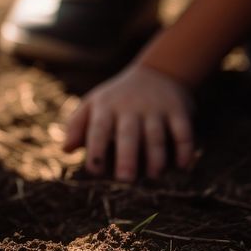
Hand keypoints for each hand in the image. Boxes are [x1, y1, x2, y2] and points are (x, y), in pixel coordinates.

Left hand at [64, 64, 194, 180]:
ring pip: (157, 136)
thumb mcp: (93, 104)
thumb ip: (77, 126)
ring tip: (153, 175)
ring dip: (156, 158)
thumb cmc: (117, 98)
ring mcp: (155, 108)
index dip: (95, 149)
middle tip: (125, 179)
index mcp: (106, 107)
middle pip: (129, 134)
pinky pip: (183, 131)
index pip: (98, 129)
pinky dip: (184, 149)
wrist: (158, 71)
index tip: (95, 171)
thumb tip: (65, 149)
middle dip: (127, 157)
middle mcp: (130, 107)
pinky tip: (182, 167)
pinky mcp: (178, 110)